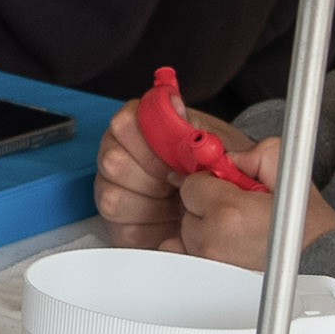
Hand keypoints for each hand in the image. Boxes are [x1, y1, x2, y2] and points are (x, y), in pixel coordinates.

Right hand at [99, 97, 293, 256]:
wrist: (222, 198)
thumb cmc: (214, 165)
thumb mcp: (212, 141)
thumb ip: (189, 124)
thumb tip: (173, 104)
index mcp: (137, 124)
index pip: (124, 125)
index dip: (152, 146)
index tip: (178, 160)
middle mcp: (117, 152)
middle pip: (113, 163)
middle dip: (153, 178)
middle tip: (181, 182)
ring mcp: (112, 187)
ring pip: (114, 198)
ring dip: (153, 205)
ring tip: (177, 202)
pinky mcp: (117, 223)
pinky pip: (124, 229)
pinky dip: (154, 229)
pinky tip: (171, 220)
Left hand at [168, 134, 334, 271]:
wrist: (324, 263)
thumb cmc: (308, 227)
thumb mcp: (286, 172)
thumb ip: (251, 155)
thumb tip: (226, 157)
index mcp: (228, 211)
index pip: (192, 184)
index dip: (211, 182)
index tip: (229, 188)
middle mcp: (213, 240)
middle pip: (188, 211)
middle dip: (208, 206)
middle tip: (239, 209)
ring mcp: (211, 263)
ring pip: (187, 234)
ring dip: (206, 228)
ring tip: (238, 229)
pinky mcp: (212, 279)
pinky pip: (192, 256)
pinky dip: (205, 249)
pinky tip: (232, 244)